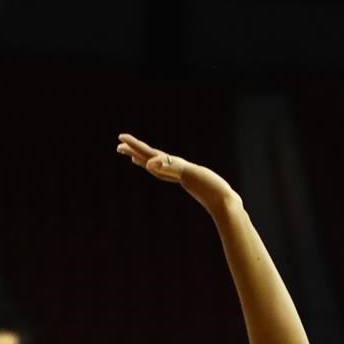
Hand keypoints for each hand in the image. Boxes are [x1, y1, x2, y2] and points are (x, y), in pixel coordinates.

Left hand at [117, 133, 235, 206]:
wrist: (225, 204)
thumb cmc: (209, 189)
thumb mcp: (188, 175)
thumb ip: (169, 168)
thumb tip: (149, 164)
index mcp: (172, 168)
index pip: (149, 155)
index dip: (135, 146)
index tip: (120, 138)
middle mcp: (175, 172)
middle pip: (150, 160)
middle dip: (135, 152)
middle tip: (119, 145)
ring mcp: (182, 176)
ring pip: (159, 167)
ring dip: (146, 160)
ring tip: (133, 157)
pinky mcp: (191, 179)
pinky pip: (172, 171)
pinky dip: (163, 167)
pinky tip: (162, 167)